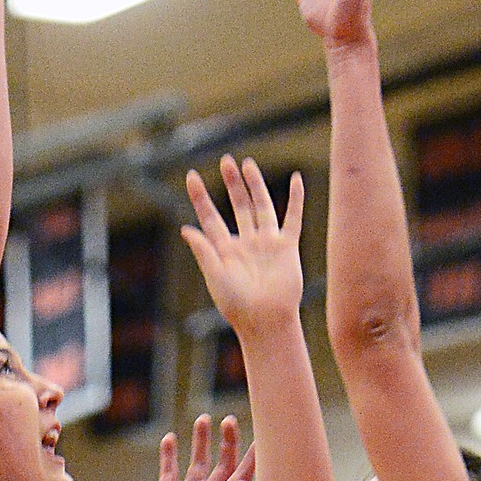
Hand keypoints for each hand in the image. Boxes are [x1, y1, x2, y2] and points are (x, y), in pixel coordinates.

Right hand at [135, 414, 254, 480]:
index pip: (243, 473)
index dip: (254, 456)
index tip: (266, 434)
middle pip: (222, 462)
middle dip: (227, 441)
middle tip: (229, 420)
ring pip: (197, 461)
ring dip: (200, 441)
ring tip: (203, 419)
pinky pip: (168, 471)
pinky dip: (169, 454)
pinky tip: (169, 438)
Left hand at [183, 156, 304, 338]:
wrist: (267, 320)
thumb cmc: (237, 305)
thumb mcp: (215, 276)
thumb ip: (203, 251)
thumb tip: (186, 229)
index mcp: (225, 250)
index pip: (210, 217)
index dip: (200, 197)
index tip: (192, 176)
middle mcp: (245, 242)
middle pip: (237, 206)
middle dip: (231, 183)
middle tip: (226, 160)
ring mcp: (267, 243)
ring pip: (261, 206)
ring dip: (255, 185)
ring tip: (247, 165)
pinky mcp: (287, 247)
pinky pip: (292, 218)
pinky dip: (295, 199)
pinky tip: (295, 179)